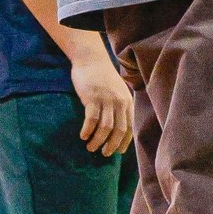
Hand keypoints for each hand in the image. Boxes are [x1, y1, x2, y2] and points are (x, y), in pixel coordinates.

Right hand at [67, 42, 134, 156]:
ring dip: (98, 141)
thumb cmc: (103, 77)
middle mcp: (120, 103)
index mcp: (127, 102)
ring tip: (90, 148)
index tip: (118, 152)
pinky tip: (83, 136)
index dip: (124, 142)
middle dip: (112, 145)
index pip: (130, 128)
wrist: (91, 59)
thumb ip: (120, 105)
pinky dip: (87, 130)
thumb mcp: (118, 91)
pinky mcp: (92, 98)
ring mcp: (106, 101)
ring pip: (105, 128)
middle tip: (104, 154)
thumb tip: (118, 126)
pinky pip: (91, 120)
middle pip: (119, 131)